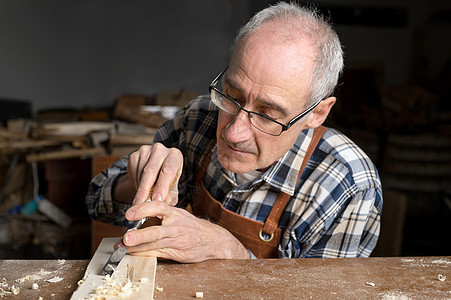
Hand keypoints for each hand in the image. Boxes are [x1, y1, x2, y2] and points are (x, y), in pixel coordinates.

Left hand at [122, 201, 249, 261]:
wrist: (213, 240)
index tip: (129, 213)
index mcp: (175, 213)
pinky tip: (133, 253)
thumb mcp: (179, 214)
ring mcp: (177, 241)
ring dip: (137, 247)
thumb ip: (161, 214)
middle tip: (125, 237)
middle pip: (156, 231)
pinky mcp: (177, 253)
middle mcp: (176, 227)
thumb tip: (138, 215)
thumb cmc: (191, 226)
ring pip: (155, 245)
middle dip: (140, 235)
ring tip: (123, 247)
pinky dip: (144, 253)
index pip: (158, 207)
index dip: (143, 209)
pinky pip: (158, 253)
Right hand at [127, 142, 182, 205]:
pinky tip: (140, 186)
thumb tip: (163, 203)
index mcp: (174, 156)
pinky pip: (132, 171)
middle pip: (150, 171)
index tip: (157, 199)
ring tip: (142, 199)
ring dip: (140, 188)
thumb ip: (170, 196)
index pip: (168, 171)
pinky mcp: (134, 155)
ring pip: (140, 172)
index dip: (162, 186)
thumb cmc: (167, 180)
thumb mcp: (172, 188)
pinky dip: (135, 183)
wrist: (155, 171)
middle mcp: (160, 149)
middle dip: (145, 189)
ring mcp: (146, 151)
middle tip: (141, 204)